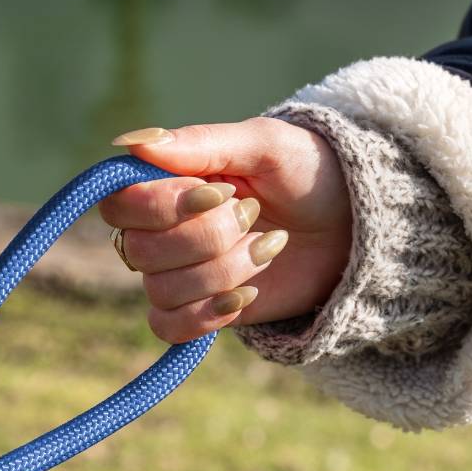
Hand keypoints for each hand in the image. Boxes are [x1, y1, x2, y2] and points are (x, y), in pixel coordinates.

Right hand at [99, 117, 350, 341]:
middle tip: (254, 214)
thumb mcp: (262, 144)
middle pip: (140, 250)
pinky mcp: (200, 308)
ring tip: (266, 249)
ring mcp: (179, 270)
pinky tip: (246, 294)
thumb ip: (199, 143)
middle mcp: (161, 226)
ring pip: (162, 289)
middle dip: (208, 237)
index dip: (161, 206)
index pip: (121, 203)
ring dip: (223, 271)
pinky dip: (206, 314)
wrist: (351, 223)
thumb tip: (129, 142)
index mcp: (166, 180)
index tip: (218, 192)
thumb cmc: (305, 170)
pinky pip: (168, 327)